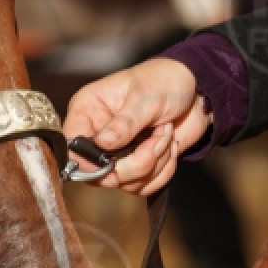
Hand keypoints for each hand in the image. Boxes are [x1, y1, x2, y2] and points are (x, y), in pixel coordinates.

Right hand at [63, 58, 212, 194]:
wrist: (197, 90)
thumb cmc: (164, 81)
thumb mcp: (145, 97)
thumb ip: (124, 122)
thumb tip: (103, 144)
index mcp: (88, 110)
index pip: (71, 145)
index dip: (87, 161)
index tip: (112, 163)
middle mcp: (97, 134)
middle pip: (99, 173)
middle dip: (135, 163)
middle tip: (158, 140)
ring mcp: (117, 153)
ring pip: (125, 182)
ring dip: (155, 163)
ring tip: (165, 135)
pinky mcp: (137, 164)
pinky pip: (143, 186)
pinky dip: (163, 170)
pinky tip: (168, 146)